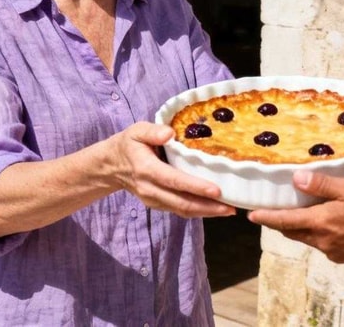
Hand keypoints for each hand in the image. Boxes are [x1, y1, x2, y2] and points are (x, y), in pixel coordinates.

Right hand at [110, 122, 234, 217]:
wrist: (111, 166)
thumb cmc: (129, 144)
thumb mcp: (136, 131)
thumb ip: (152, 131)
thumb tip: (170, 133)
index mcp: (146, 169)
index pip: (174, 180)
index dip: (196, 186)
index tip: (216, 190)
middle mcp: (150, 189)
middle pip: (182, 202)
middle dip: (208, 207)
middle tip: (231, 207)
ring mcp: (153, 200)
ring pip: (182, 210)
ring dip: (206, 212)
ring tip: (228, 210)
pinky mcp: (158, 204)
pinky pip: (179, 210)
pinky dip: (198, 211)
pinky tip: (215, 209)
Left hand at [249, 171, 343, 264]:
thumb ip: (322, 184)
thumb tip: (296, 178)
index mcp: (320, 223)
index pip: (284, 222)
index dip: (266, 218)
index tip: (250, 216)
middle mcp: (322, 241)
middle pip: (293, 232)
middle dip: (281, 223)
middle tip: (274, 210)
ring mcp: (333, 251)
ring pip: (308, 239)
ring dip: (301, 227)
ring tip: (302, 212)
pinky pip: (324, 244)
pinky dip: (319, 233)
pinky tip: (330, 222)